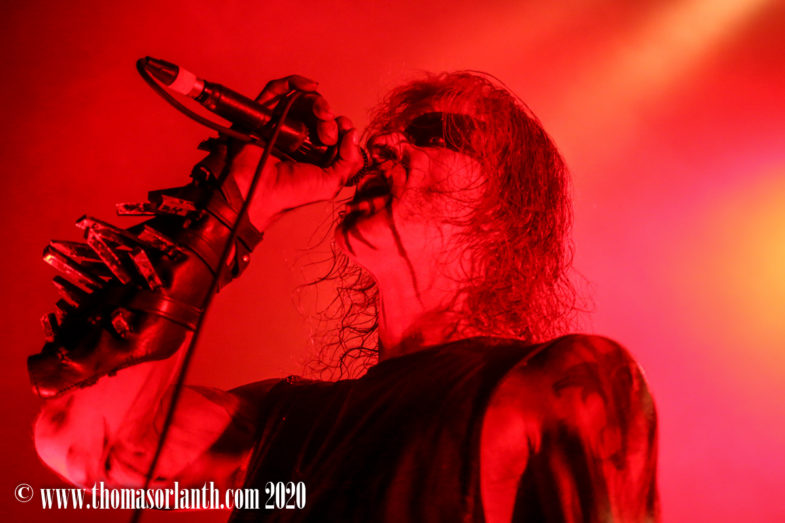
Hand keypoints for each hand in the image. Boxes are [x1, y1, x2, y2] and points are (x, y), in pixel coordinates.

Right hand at [228, 75, 362, 230]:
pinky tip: (310, 85)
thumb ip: (349, 162)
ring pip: (305, 101)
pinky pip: (278, 90)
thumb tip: (353, 134)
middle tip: (328, 134)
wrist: (254, 191)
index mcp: (314, 155)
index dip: (342, 128)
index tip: (345, 131)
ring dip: (319, 104)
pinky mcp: (263, 114)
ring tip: (322, 116)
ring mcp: (281, 124)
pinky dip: (295, 82)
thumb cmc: (289, 193)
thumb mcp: (331, 184)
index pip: (334, 132)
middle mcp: (299, 138)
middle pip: (321, 115)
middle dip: (331, 120)